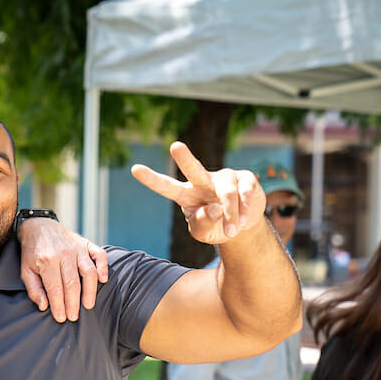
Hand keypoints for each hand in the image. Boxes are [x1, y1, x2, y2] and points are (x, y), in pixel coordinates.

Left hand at [17, 219, 108, 321]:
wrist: (39, 226)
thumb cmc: (32, 252)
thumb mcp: (26, 270)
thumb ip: (34, 289)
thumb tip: (44, 306)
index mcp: (47, 261)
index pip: (55, 289)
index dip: (59, 305)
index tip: (61, 318)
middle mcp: (63, 253)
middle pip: (72, 283)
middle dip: (73, 303)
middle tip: (74, 317)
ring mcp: (76, 247)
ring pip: (88, 272)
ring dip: (90, 290)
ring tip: (88, 305)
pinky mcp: (86, 243)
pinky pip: (99, 255)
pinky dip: (103, 267)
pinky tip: (103, 280)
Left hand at [130, 142, 266, 244]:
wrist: (241, 227)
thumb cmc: (215, 226)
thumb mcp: (203, 233)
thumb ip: (202, 224)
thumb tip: (214, 208)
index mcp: (186, 194)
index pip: (166, 187)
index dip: (151, 179)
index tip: (134, 169)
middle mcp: (203, 181)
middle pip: (193, 169)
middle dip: (184, 158)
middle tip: (175, 146)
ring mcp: (224, 178)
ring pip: (226, 194)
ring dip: (231, 215)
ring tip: (232, 231)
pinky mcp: (245, 178)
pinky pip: (245, 193)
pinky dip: (246, 210)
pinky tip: (246, 219)